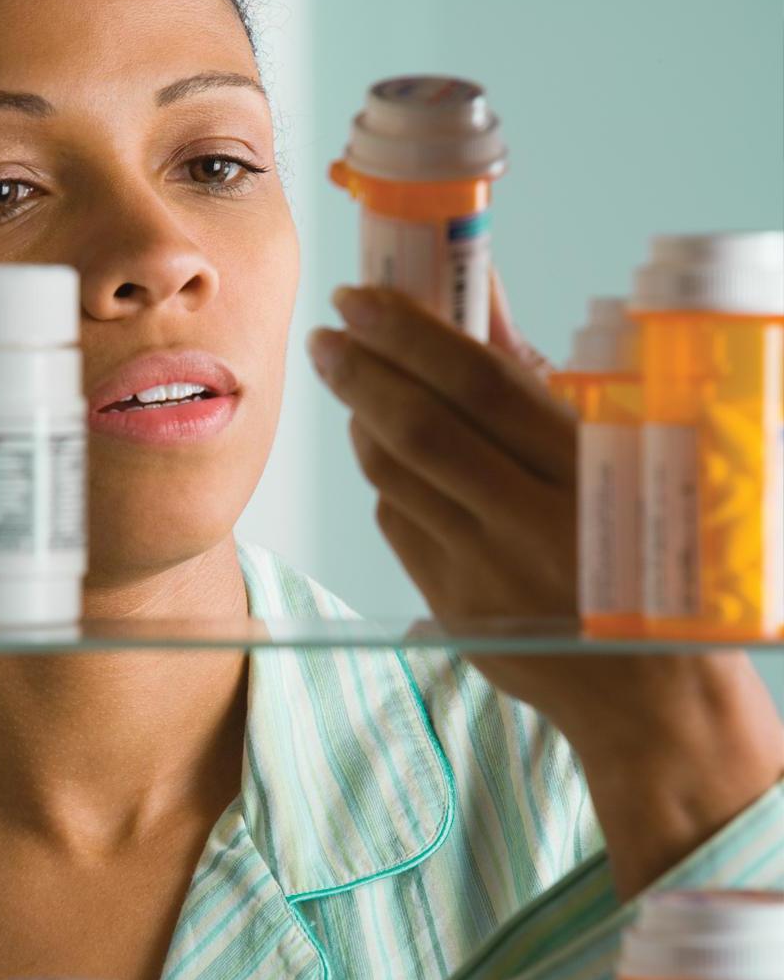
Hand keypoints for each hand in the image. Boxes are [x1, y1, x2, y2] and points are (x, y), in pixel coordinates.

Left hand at [308, 273, 783, 896]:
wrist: (651, 691)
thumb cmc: (646, 545)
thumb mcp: (616, 451)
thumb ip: (532, 374)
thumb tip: (476, 288)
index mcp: (591, 473)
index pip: (480, 386)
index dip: (411, 335)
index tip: (362, 298)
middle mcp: (534, 525)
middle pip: (422, 430)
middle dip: (361, 371)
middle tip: (328, 334)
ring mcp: (487, 574)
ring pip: (395, 477)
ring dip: (362, 420)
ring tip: (354, 382)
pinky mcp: (455, 609)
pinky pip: (397, 524)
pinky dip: (383, 477)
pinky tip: (385, 449)